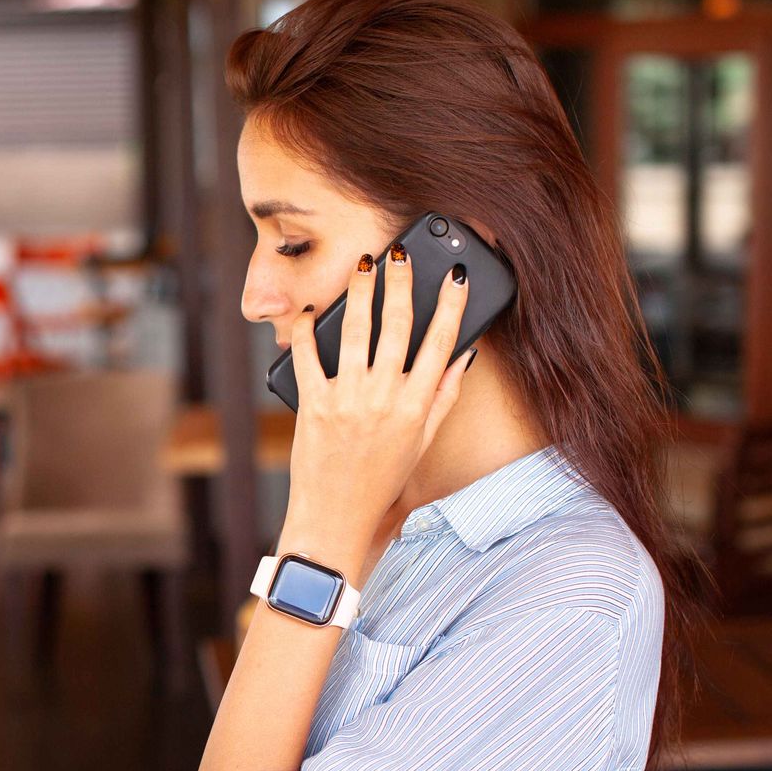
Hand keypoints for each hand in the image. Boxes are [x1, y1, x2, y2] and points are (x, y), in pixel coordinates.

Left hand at [280, 243, 474, 585]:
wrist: (336, 517)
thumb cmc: (381, 480)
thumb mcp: (422, 441)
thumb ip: (443, 396)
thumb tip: (464, 355)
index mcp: (416, 405)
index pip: (441, 342)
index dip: (451, 304)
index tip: (454, 275)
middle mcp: (385, 397)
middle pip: (398, 325)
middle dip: (400, 282)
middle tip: (398, 252)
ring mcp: (348, 399)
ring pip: (356, 330)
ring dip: (360, 291)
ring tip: (363, 265)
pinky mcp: (313, 404)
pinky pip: (307, 356)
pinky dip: (307, 330)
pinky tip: (311, 311)